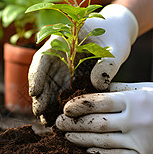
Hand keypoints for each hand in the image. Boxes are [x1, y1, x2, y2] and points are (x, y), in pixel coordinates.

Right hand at [28, 4, 137, 123]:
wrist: (117, 32)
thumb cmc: (115, 34)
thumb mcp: (115, 47)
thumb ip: (107, 64)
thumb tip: (98, 85)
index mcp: (62, 39)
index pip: (43, 57)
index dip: (36, 75)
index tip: (35, 92)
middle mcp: (57, 54)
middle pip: (42, 75)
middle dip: (39, 95)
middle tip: (40, 113)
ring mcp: (62, 67)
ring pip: (48, 86)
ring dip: (46, 103)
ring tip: (46, 121)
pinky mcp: (69, 78)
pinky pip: (60, 92)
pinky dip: (57, 104)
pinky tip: (58, 118)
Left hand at [56, 76, 152, 153]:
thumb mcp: (138, 86)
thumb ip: (113, 90)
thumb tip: (86, 92)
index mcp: (132, 99)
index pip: (98, 102)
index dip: (78, 106)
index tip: (64, 108)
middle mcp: (135, 119)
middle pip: (96, 123)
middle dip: (73, 124)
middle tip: (57, 124)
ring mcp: (139, 138)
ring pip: (102, 141)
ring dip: (81, 140)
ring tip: (66, 137)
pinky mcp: (144, 153)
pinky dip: (99, 153)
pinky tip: (86, 150)